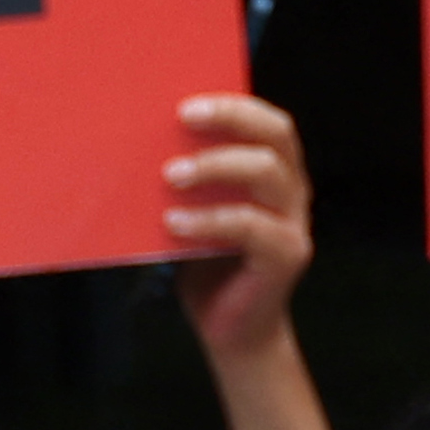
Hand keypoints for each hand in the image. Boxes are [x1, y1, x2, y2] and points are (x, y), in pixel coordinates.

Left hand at [166, 94, 315, 360]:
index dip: (233, 103)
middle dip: (229, 118)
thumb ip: (185, 174)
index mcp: (274, 172)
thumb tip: (136, 132)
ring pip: (266, 172)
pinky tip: (174, 224)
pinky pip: (252, 226)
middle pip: (276, 135)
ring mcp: (293, 224)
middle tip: (180, 118)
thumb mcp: (192, 206)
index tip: (184, 101)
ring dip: (214, 165)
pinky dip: (209, 220)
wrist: (230, 328)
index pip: (269, 122)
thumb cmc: (204, 260)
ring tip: (171, 176)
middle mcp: (291, 192)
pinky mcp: (287, 257)